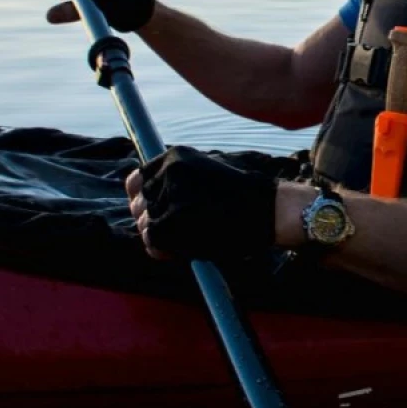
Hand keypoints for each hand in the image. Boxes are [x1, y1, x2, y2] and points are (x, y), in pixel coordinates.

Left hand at [126, 146, 277, 263]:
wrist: (269, 209)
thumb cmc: (245, 193)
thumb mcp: (210, 170)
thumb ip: (180, 179)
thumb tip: (151, 197)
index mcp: (176, 157)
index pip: (137, 180)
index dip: (144, 198)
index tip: (155, 209)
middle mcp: (168, 173)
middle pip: (138, 204)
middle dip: (152, 218)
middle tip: (177, 229)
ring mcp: (168, 198)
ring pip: (145, 224)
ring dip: (162, 235)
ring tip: (188, 238)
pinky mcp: (170, 225)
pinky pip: (152, 242)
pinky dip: (164, 250)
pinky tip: (185, 249)